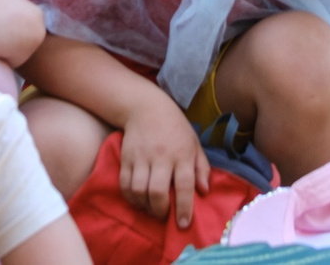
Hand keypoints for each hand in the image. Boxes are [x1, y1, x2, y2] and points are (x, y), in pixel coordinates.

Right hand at [119, 94, 209, 225]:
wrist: (147, 107)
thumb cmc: (175, 128)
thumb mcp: (194, 144)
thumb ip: (201, 168)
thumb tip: (204, 191)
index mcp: (182, 153)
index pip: (185, 185)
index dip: (184, 207)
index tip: (183, 224)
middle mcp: (162, 156)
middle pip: (158, 191)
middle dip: (161, 210)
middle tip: (164, 216)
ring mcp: (142, 157)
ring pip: (140, 190)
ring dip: (145, 206)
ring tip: (151, 209)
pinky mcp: (126, 157)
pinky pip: (125, 184)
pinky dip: (130, 197)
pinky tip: (138, 201)